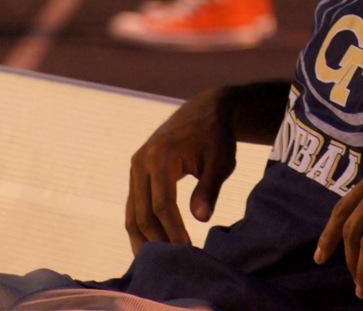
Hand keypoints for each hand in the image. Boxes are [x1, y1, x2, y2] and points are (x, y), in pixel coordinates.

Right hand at [125, 87, 237, 254]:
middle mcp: (141, 161)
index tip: (187, 249)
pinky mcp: (136, 171)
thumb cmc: (218, 136)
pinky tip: (150, 243)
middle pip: (142, 211)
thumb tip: (200, 219)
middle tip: (173, 261)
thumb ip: (210, 188)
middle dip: (157, 238)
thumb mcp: (221, 160)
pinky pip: (133, 204)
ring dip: (143, 237)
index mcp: (161, 156)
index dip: (173, 230)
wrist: (205, 110)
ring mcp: (135, 166)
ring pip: (132, 211)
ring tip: (157, 260)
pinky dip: (140, 224)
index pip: (162, 204)